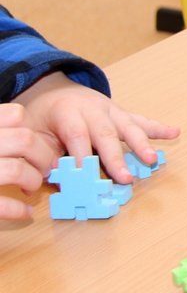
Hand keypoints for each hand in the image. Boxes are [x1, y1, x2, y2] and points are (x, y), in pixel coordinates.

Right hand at [0, 103, 56, 219]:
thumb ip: (0, 136)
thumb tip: (29, 138)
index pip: (16, 115)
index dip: (31, 130)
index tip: (32, 146)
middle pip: (25, 140)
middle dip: (43, 156)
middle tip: (43, 169)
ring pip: (16, 169)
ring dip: (32, 180)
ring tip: (30, 188)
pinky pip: (0, 204)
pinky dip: (18, 209)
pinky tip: (25, 211)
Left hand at [13, 72, 179, 185]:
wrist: (53, 89)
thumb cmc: (43, 116)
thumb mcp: (34, 132)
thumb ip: (45, 153)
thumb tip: (56, 176)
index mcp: (68, 111)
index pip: (77, 134)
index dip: (80, 155)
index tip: (84, 177)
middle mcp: (93, 108)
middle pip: (106, 133)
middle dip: (117, 157)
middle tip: (125, 178)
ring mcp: (110, 110)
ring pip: (128, 126)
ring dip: (141, 144)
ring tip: (152, 160)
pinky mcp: (121, 114)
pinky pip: (141, 120)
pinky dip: (158, 128)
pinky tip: (175, 132)